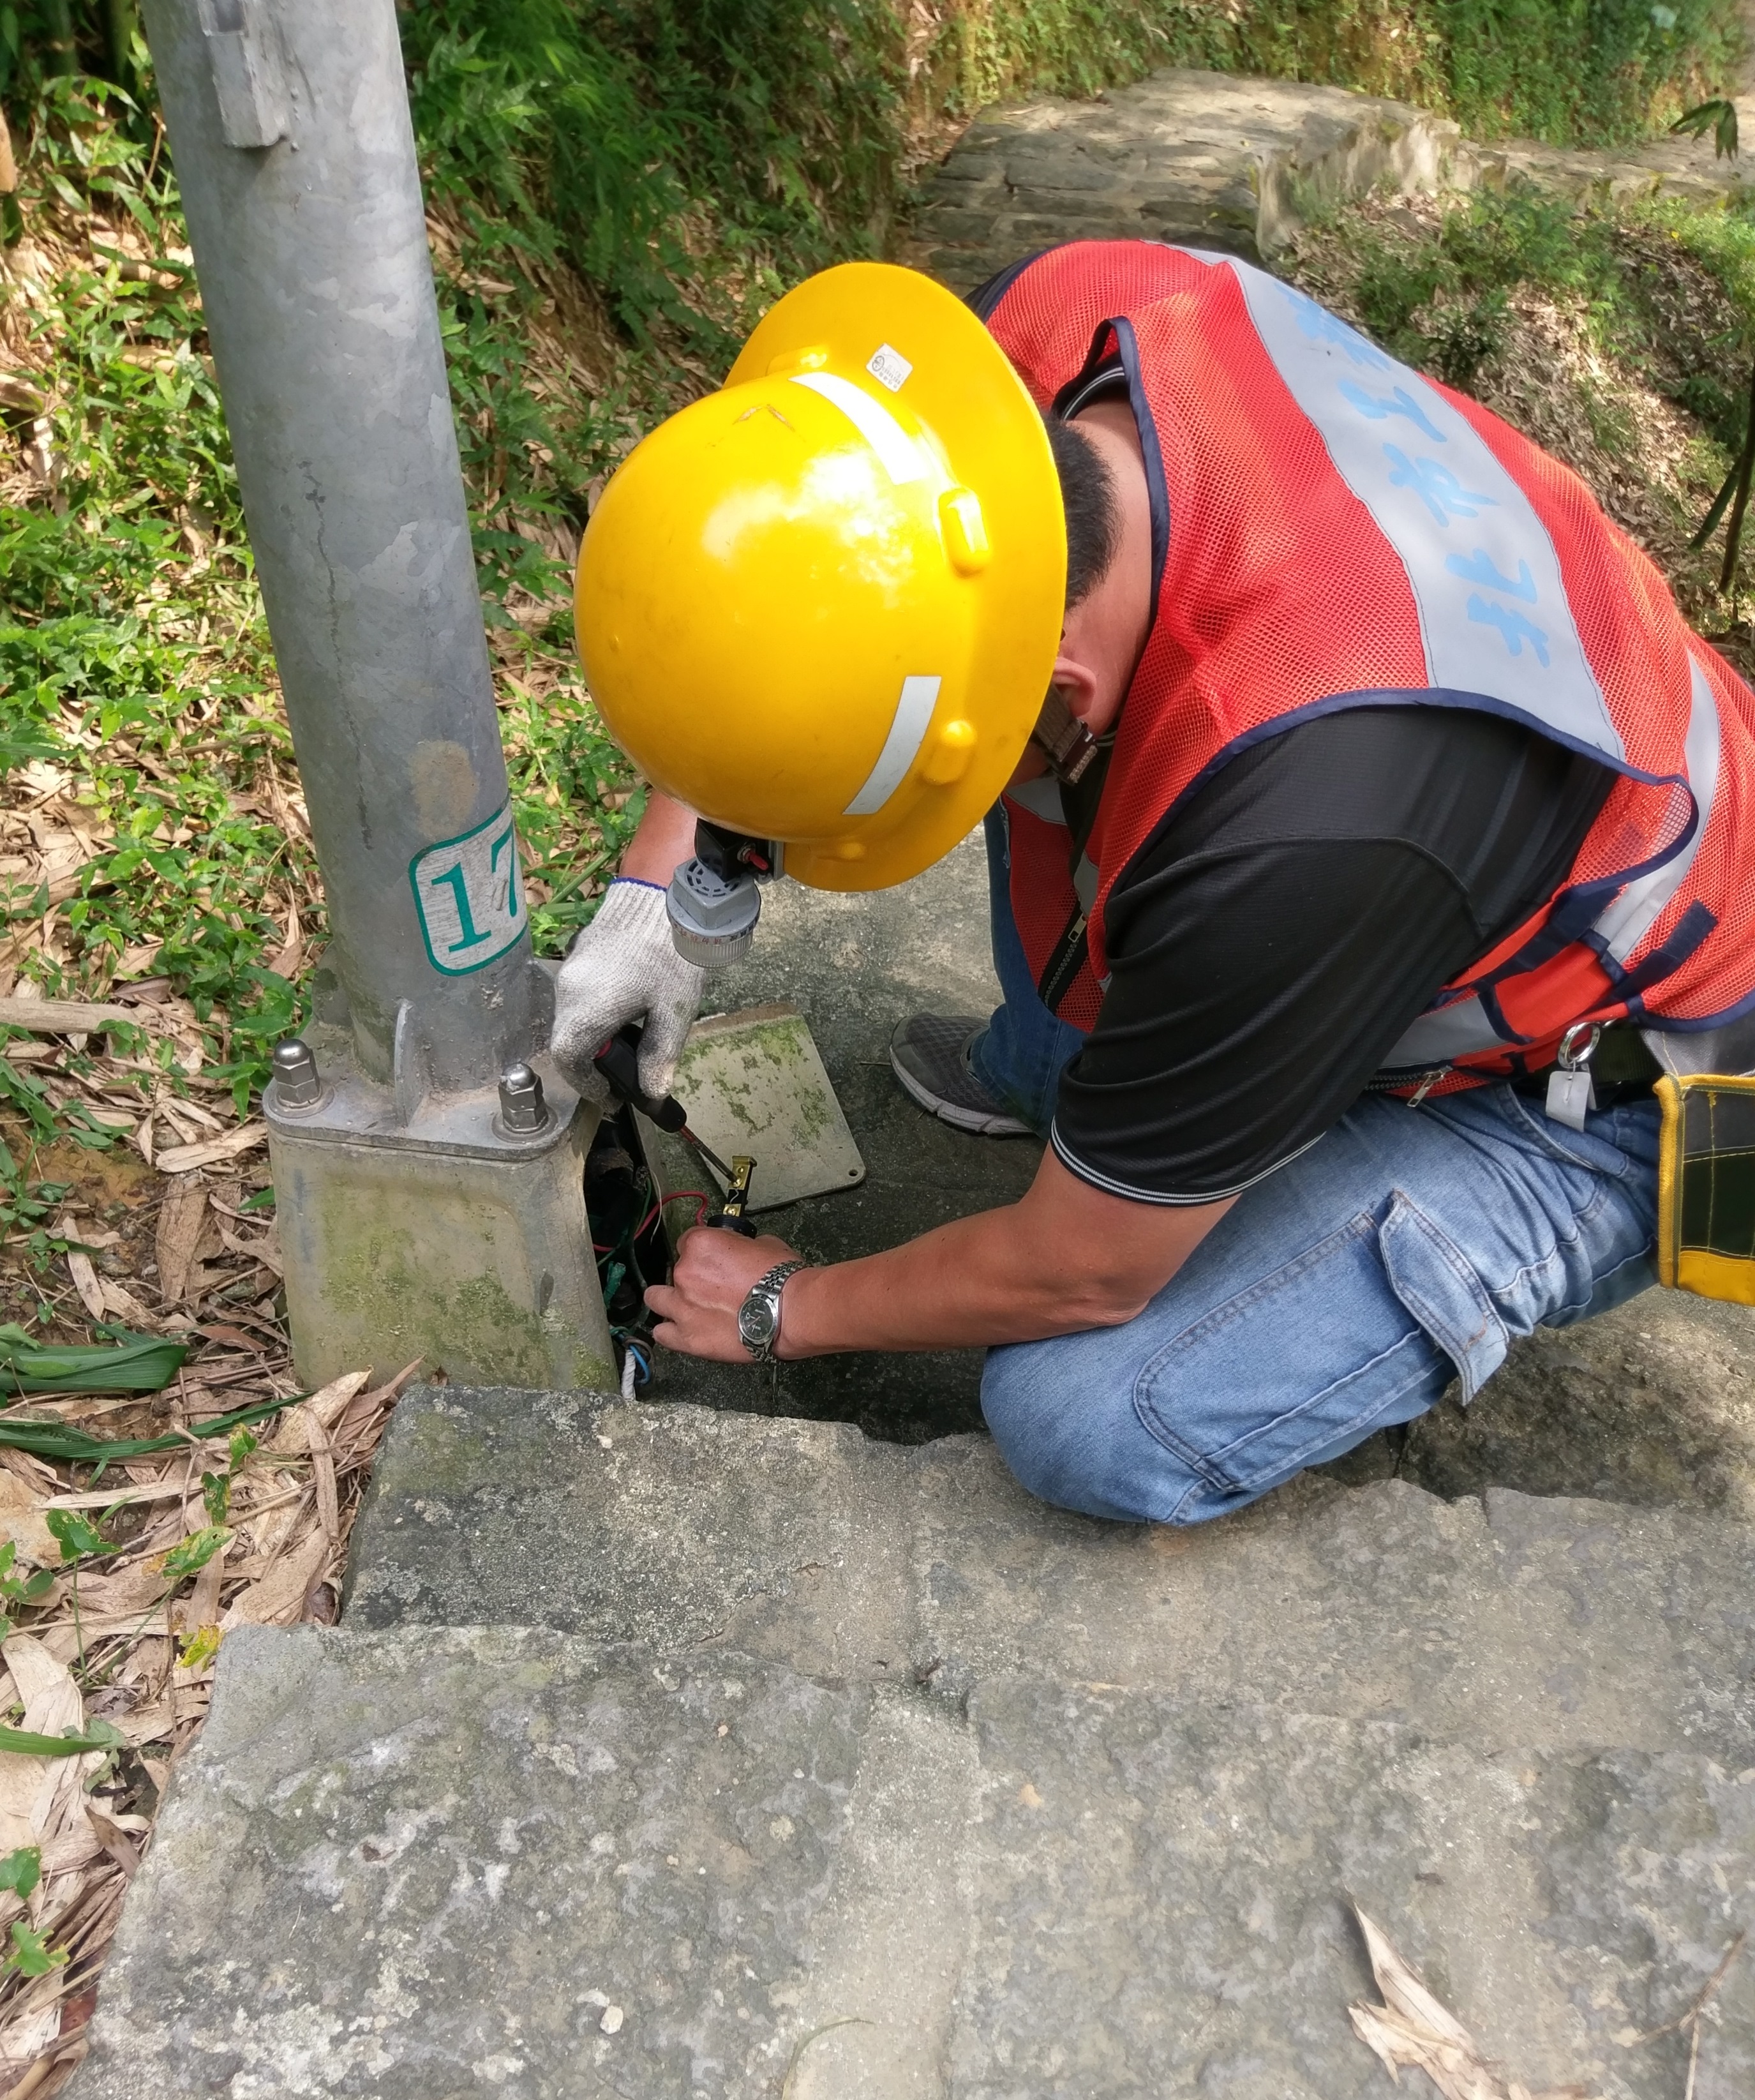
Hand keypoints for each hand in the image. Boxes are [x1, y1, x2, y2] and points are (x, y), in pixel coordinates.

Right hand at [550, 877, 705, 1104]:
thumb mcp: (673, 1011)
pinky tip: (627, 1008)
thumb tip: (653, 1094)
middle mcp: (567, 990)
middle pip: (568, 1040)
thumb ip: (660, 1056)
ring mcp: (571, 968)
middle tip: (626, 1073)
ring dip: (595, 1036)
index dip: (588, 1085)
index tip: (612, 1096)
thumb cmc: (670, 953)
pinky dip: (595, 1012)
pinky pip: (579, 994)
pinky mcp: (581, 952)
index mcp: (585, 1009)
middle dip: (593, 1062)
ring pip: (571, 1016)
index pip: (569, 1060)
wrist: (664, 890)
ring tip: (631, 1041)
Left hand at [645, 1228, 804, 1361]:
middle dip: (690, 1276)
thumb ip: (741, 1247)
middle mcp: (684, 1273)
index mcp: (700, 1245)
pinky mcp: (688, 1338)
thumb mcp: (764, 1245)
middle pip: (675, 1270)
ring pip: (656, 1299)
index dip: (702, 1252)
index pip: (688, 1241)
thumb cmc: (782, 1278)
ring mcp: (682, 1307)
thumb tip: (741, 1251)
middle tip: (710, 1287)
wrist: (792, 1313)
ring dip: (668, 1300)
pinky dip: (670, 1331)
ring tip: (687, 1307)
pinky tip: (680, 1330)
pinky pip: (663, 1334)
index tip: (713, 1260)